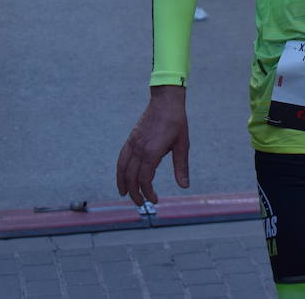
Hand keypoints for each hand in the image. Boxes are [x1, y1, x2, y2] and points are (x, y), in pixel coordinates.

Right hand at [116, 87, 189, 204]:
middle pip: (131, 177)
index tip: (154, 200)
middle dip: (134, 193)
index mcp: (152, 152)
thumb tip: (184, 186)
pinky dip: (120, 169)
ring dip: (123, 183)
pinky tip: (122, 175)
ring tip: (125, 194)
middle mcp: (139, 148)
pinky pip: (122, 157)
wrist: (166, 100)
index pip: (145, 179)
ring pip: (122, 168)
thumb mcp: (182, 145)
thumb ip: (181, 166)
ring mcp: (133, 143)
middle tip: (141, 203)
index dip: (148, 192)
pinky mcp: (131, 138)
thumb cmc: (176, 122)